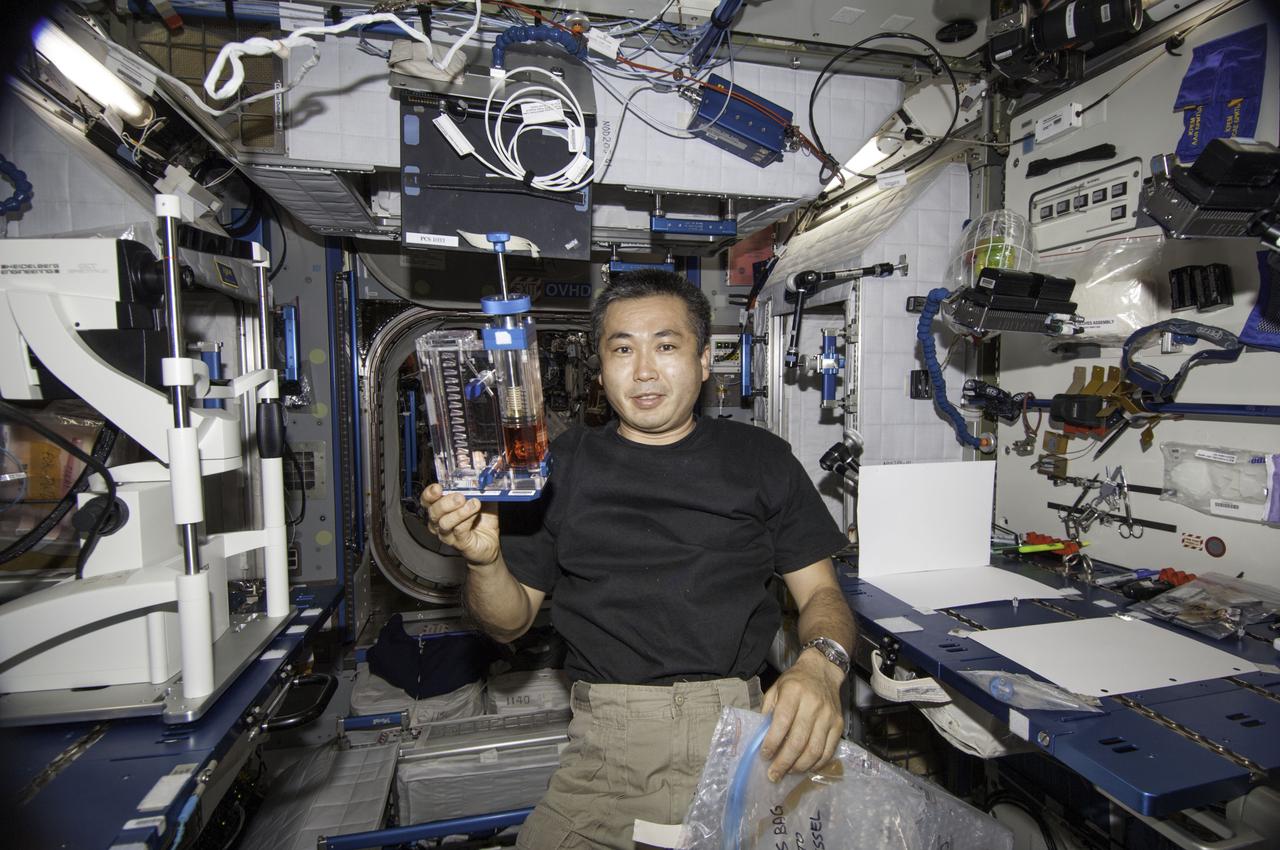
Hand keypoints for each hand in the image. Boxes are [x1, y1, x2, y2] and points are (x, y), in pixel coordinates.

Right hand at [420, 484, 500, 567]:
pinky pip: (459, 531)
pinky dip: (468, 520)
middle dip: (446, 502)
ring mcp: (448, 534)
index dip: (429, 494)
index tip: (438, 487)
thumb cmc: (483, 519)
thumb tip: (479, 476)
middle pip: (433, 512)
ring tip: (473, 504)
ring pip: (444, 523)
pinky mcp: (460, 543)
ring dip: (459, 512)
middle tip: (460, 497)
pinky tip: (476, 513)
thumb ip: (477, 488)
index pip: (427, 500)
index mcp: (441, 508)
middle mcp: (439, 522)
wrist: (491, 541)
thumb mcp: (481, 498)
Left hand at [760, 649, 843, 781]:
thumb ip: (768, 710)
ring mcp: (828, 716)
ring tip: (787, 773)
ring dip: (799, 767)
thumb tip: (760, 737)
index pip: (782, 722)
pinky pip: (828, 751)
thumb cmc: (795, 681)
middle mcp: (813, 704)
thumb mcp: (776, 688)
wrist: (822, 671)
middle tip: (773, 774)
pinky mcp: (839, 725)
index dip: (772, 742)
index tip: (764, 755)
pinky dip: (816, 764)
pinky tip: (804, 768)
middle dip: (784, 762)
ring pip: (814, 750)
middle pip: (798, 741)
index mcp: (794, 692)